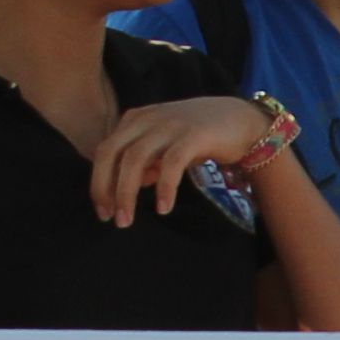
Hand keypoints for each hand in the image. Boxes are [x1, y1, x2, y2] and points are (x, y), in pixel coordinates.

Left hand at [89, 92, 278, 223]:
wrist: (241, 120)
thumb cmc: (200, 135)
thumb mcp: (165, 145)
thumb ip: (148, 161)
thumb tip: (135, 183)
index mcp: (135, 120)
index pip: (105, 150)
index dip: (98, 181)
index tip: (102, 209)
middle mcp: (147, 119)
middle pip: (111, 153)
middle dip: (104, 187)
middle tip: (108, 217)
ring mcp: (169, 125)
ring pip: (135, 159)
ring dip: (126, 192)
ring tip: (126, 220)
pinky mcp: (193, 135)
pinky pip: (171, 163)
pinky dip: (164, 187)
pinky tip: (163, 208)